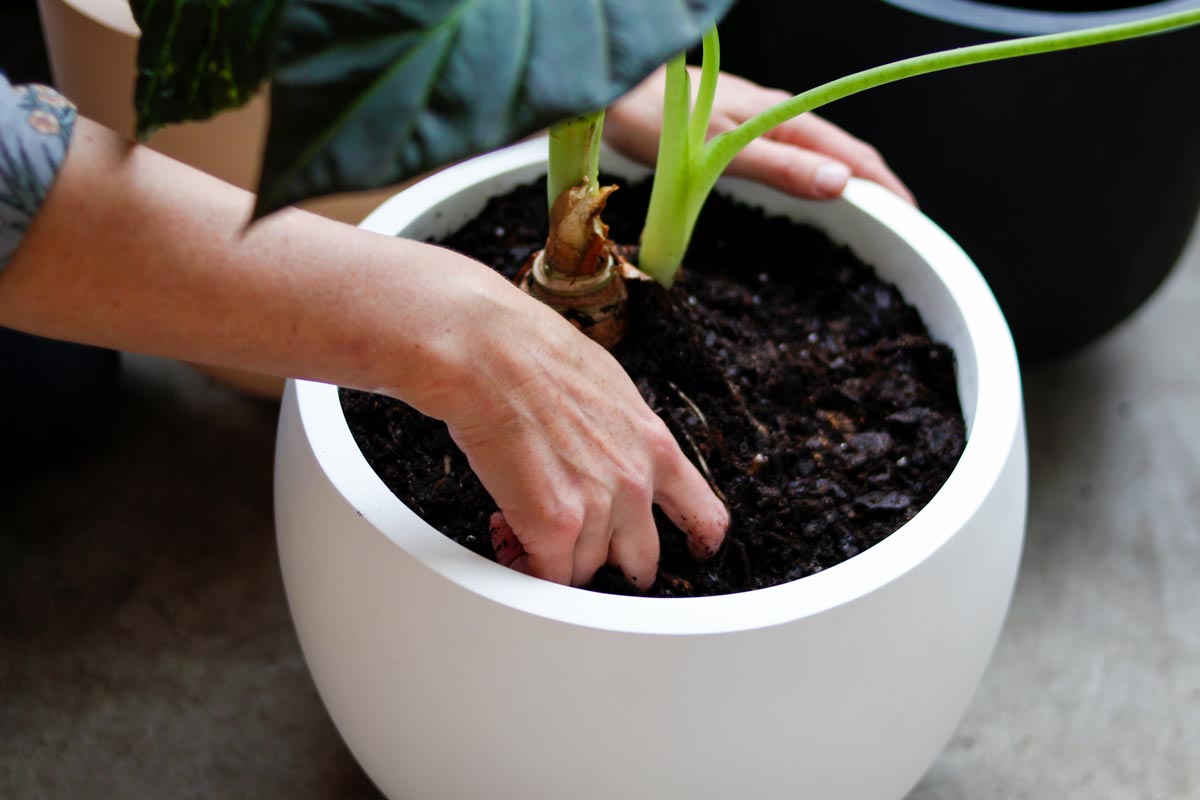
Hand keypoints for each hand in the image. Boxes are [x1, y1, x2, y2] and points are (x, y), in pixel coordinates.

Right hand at [421, 266, 728, 589]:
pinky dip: (525, 567)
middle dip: (606, 557)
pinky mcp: (555, 525)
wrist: (487, 353)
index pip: (705, 516)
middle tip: (573, 540)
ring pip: (585, 568)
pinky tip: (506, 534)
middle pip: (640, 559)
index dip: (696, 541)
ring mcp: (599, 508)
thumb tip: (611, 451)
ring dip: (554, 555)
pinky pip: (549, 576)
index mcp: (656, 446)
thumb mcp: (609, 388)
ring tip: (520, 520)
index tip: (691, 552)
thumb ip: (623, 434)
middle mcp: (636, 483)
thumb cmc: (532, 354)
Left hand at [605, 66, 914, 203]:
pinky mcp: (742, 130)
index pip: (855, 154)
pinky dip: (819, 175)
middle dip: (879, 187)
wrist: (612, 93)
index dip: (887, 187)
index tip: (913, 221)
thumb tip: (840, 183)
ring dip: (851, 182)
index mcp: (784, 117)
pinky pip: (796, 154)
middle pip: (846, 153)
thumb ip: (778, 166)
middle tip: (903, 229)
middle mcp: (780, 116)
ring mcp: (762, 121)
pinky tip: (815, 194)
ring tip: (872, 217)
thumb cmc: (653, 117)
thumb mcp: (718, 149)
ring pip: (822, 153)